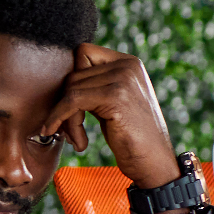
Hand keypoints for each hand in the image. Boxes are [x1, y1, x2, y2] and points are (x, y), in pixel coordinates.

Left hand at [42, 45, 179, 188]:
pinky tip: (75, 140)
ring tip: (77, 138)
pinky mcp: (115, 96)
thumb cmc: (131, 136)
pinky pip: (71, 102)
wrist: (154, 160)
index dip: (74, 79)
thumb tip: (59, 75)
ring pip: (70, 89)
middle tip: (71, 130)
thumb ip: (96, 83)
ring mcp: (123, 79)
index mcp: (130, 62)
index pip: (83, 53)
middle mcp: (128, 65)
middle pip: (73, 74)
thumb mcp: (115, 100)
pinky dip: (61, 119)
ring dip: (66, 118)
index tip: (74, 106)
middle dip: (66, 104)